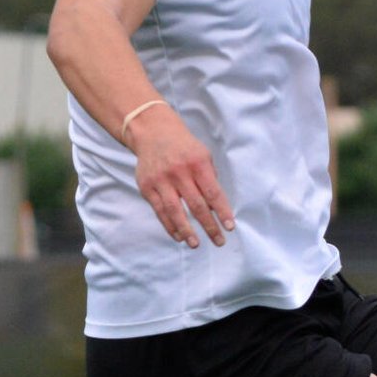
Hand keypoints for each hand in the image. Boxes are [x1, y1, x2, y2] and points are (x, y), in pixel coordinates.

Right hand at [129, 106, 234, 248]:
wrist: (153, 133)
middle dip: (209, 226)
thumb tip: (217, 208)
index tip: (230, 227)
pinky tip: (179, 236)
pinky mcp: (146, 187)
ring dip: (187, 230)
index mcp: (198, 164)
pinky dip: (170, 225)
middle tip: (219, 241)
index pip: (213, 193)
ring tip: (196, 244)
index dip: (222, 212)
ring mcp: (161, 180)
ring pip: (175, 211)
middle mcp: (179, 172)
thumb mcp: (204, 155)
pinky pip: (159, 211)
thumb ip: (210, 179)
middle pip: (196, 205)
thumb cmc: (184, 147)